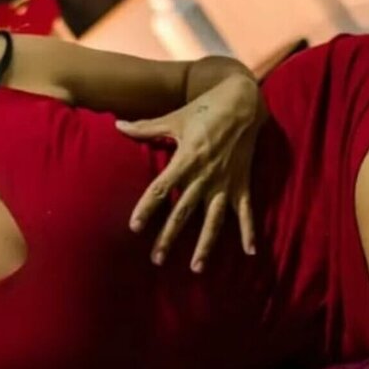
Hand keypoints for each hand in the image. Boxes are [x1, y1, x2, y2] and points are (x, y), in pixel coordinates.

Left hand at [115, 74, 265, 272]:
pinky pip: (246, 212)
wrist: (243, 101)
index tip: (135, 228)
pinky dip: (249, 232)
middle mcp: (205, 175)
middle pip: (183, 212)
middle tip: (156, 259)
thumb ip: (146, 128)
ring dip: (206, 245)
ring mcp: (225, 182)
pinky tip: (250, 253)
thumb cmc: (204, 109)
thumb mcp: (174, 118)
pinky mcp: (243, 184)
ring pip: (214, 220)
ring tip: (196, 267)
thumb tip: (118, 126)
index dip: (147, 208)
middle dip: (169, 236)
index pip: (161, 189)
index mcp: (185, 160)